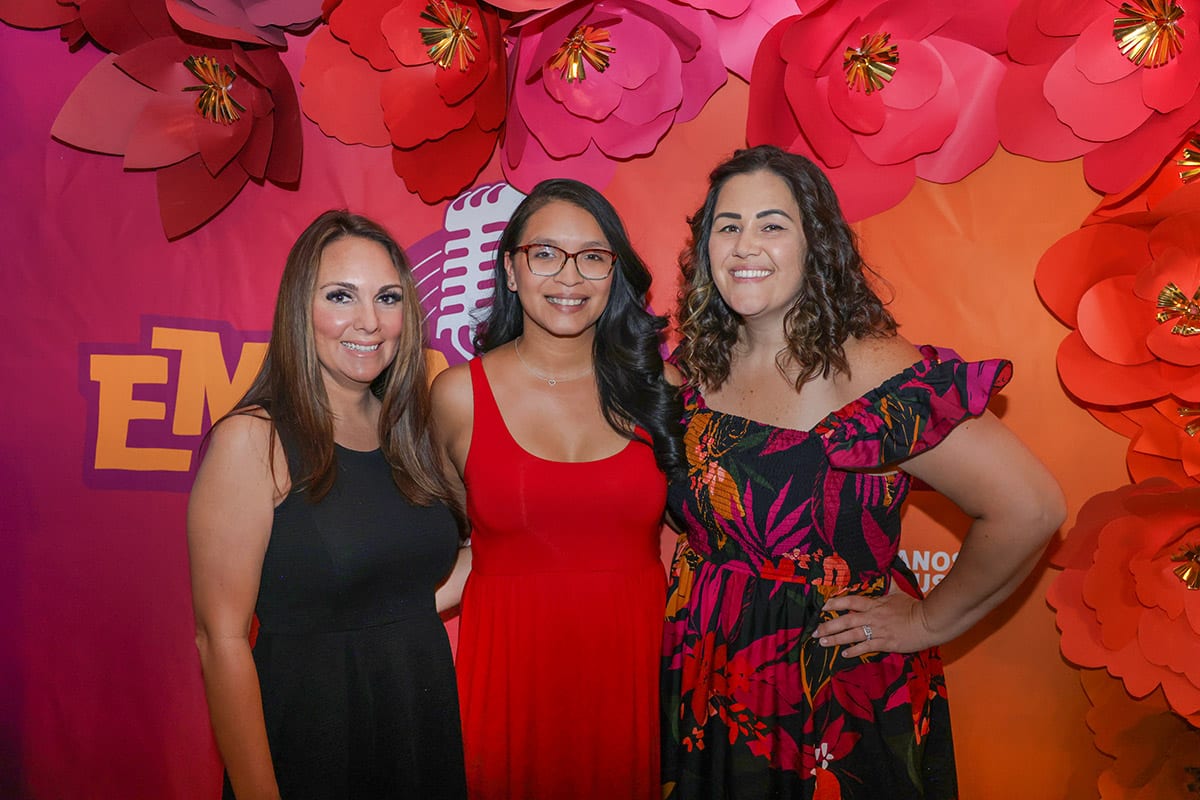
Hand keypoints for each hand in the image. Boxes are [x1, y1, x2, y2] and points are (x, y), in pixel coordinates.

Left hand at [815, 589, 936, 657]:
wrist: (929, 622)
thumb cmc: (915, 607)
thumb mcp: (899, 593)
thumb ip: (889, 585)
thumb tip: (886, 573)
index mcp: (875, 604)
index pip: (851, 601)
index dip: (836, 603)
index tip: (824, 606)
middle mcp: (873, 617)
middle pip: (846, 620)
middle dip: (829, 625)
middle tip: (816, 631)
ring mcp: (879, 631)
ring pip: (853, 635)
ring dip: (836, 639)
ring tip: (823, 643)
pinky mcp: (886, 643)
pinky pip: (866, 647)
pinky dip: (854, 651)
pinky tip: (844, 654)